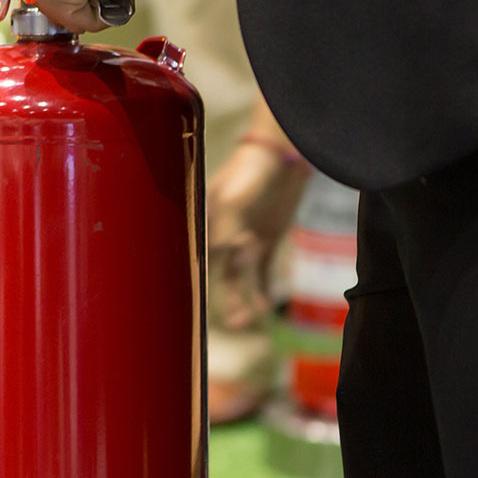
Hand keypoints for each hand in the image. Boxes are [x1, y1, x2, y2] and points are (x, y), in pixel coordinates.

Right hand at [208, 140, 308, 329]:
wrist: (284, 154)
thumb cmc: (253, 171)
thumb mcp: (234, 198)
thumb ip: (223, 227)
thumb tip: (216, 256)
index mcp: (206, 224)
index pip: (197, 260)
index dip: (196, 282)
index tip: (194, 305)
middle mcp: (221, 235)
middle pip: (218, 274)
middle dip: (224, 299)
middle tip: (233, 323)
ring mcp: (243, 239)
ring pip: (240, 277)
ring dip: (243, 298)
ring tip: (250, 318)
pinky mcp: (266, 241)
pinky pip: (261, 271)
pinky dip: (261, 289)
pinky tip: (264, 307)